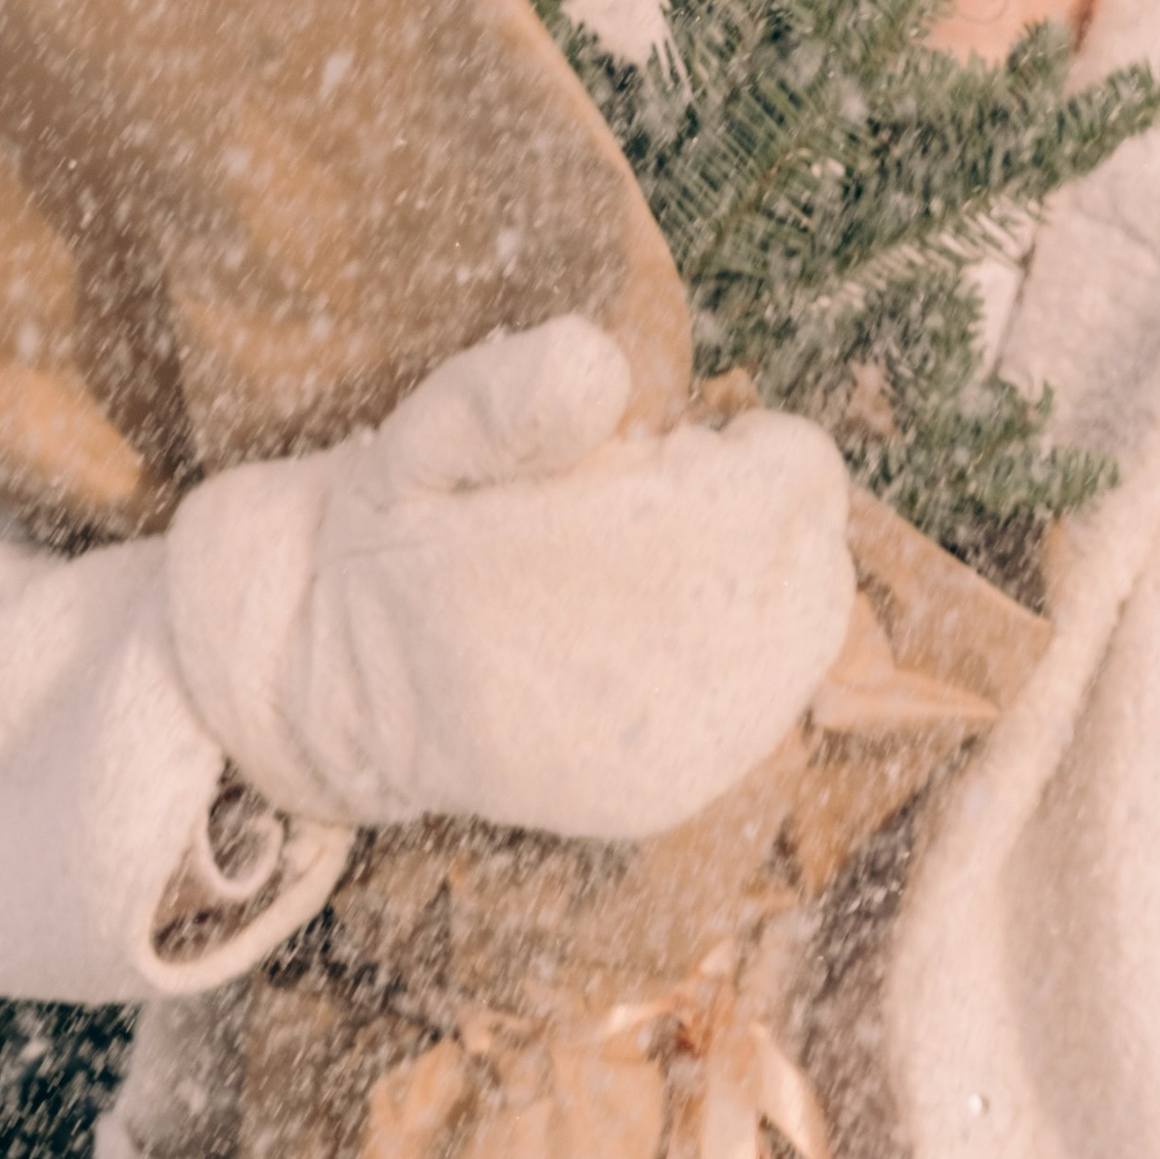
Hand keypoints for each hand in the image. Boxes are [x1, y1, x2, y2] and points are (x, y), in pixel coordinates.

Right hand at [164, 317, 855, 839]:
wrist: (347, 688)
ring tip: (658, 569)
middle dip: (750, 510)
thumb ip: (506, 395)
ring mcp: (673, 756)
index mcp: (595, 577)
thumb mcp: (418, 440)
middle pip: (812, 546)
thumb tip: (601, 364)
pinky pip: (776, 691)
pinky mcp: (676, 793)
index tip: (662, 453)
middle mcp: (653, 688)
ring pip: (812, 618)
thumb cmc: (403, 540)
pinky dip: (749, 644)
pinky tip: (667, 632)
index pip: (791, 477)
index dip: (740, 447)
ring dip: (758, 575)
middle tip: (655, 507)